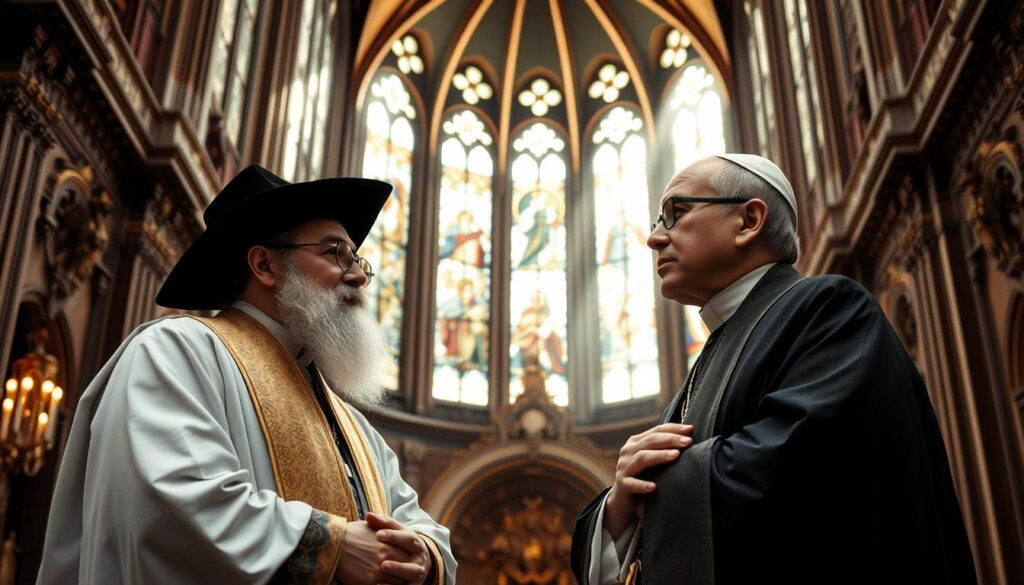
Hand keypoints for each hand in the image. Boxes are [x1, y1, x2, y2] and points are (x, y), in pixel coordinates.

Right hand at [333, 520, 410, 584]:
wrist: (331, 544)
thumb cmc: (349, 533)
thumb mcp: (370, 527)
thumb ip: (384, 531)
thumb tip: (390, 533)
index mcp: (388, 542)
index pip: (408, 554)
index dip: (408, 558)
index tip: (407, 561)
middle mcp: (386, 556)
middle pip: (406, 567)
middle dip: (406, 571)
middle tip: (406, 574)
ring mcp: (378, 570)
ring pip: (398, 581)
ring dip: (399, 581)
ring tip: (398, 581)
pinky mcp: (369, 582)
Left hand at [367, 512, 432, 583]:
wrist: (417, 559)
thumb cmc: (399, 542)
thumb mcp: (395, 531)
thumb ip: (382, 523)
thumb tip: (368, 515)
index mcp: (415, 542)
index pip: (407, 538)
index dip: (394, 536)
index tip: (378, 534)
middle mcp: (419, 558)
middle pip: (411, 558)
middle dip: (397, 560)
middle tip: (381, 560)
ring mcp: (417, 572)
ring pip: (411, 573)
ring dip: (398, 571)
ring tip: (382, 569)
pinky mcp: (413, 584)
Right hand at [604, 423, 693, 538]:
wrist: (624, 498)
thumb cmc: (644, 475)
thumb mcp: (652, 458)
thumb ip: (665, 447)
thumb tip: (690, 434)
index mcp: (636, 442)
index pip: (657, 430)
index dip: (674, 429)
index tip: (691, 430)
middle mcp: (628, 451)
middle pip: (650, 441)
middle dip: (670, 440)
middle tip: (688, 442)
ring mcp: (624, 468)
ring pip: (641, 458)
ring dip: (659, 456)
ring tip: (676, 455)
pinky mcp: (622, 485)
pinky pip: (632, 484)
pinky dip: (642, 485)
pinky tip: (654, 487)